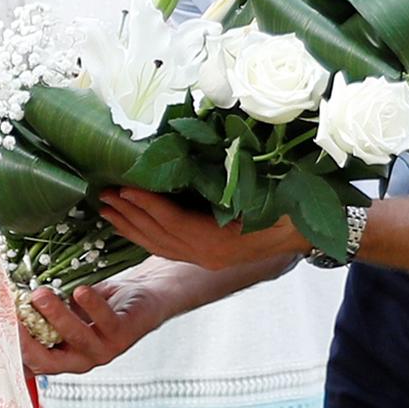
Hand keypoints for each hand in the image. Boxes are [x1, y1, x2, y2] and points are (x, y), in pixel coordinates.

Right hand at [20, 275, 171, 375]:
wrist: (141, 299)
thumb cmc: (95, 304)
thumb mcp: (63, 309)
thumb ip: (37, 310)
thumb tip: (0, 298)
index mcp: (60, 356)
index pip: (30, 361)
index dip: (12, 348)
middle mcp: (79, 360)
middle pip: (48, 360)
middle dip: (28, 340)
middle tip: (12, 316)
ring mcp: (103, 350)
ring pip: (76, 338)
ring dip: (56, 316)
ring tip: (40, 294)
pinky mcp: (124, 334)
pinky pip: (106, 322)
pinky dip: (91, 306)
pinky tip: (80, 291)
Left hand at [100, 187, 306, 270]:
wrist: (305, 231)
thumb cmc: (286, 206)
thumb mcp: (260, 188)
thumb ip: (224, 176)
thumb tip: (188, 149)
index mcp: (220, 239)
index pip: (174, 221)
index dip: (147, 204)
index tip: (124, 187)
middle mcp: (208, 254)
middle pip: (158, 235)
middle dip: (129, 214)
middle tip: (103, 195)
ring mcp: (205, 259)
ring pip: (158, 245)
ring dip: (130, 227)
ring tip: (107, 210)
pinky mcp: (205, 258)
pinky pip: (166, 250)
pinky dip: (145, 236)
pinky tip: (129, 225)